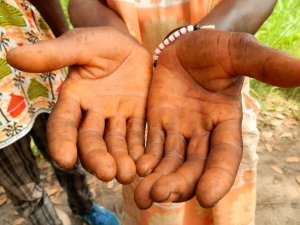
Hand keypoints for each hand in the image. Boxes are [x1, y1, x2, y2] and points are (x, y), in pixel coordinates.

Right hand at [7, 27, 151, 183]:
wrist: (127, 45)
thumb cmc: (100, 42)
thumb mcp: (78, 45)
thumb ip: (53, 54)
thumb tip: (12, 56)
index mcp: (74, 98)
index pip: (63, 124)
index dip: (62, 141)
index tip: (64, 160)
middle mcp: (93, 113)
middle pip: (91, 140)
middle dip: (97, 157)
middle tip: (107, 174)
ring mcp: (116, 116)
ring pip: (116, 142)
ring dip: (121, 159)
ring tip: (128, 175)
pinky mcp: (137, 115)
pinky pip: (138, 134)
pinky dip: (141, 148)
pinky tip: (145, 162)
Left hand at [134, 29, 299, 207]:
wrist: (187, 44)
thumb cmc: (216, 46)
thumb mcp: (239, 52)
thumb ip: (265, 63)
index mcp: (226, 121)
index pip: (225, 154)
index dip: (218, 176)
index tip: (206, 197)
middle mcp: (203, 131)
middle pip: (193, 165)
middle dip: (179, 182)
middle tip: (160, 195)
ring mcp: (179, 128)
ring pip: (170, 160)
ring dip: (158, 179)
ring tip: (142, 196)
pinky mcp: (157, 121)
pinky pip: (151, 144)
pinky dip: (145, 158)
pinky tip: (136, 169)